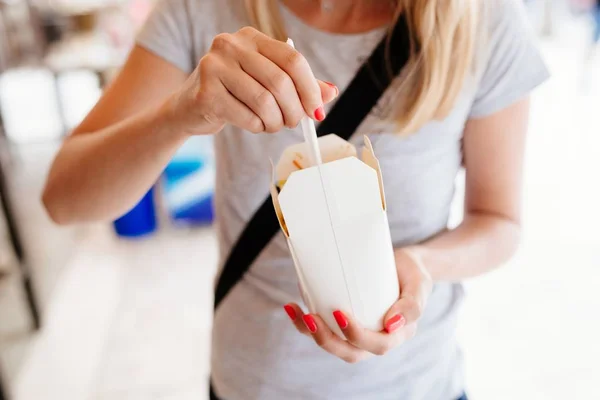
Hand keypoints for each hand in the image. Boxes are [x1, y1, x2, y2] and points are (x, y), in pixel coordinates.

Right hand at [167, 26, 338, 134]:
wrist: (189, 109)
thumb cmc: (234, 94)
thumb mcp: (267, 83)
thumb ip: (298, 85)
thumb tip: (330, 92)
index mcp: (251, 38)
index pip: (293, 60)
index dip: (310, 88)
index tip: (317, 110)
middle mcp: (230, 45)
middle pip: (281, 82)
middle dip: (294, 110)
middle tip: (294, 123)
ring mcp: (214, 67)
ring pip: (265, 102)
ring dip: (276, 122)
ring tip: (272, 125)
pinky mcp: (206, 94)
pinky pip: (248, 117)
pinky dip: (258, 127)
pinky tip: (254, 125)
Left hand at [284, 248, 432, 363]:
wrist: (405, 264)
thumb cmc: (413, 273)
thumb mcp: (420, 284)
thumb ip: (412, 305)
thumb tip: (391, 325)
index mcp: (397, 335)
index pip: (378, 345)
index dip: (356, 335)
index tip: (339, 313)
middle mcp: (376, 338)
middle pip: (350, 352)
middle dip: (326, 339)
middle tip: (311, 318)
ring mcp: (358, 331)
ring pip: (334, 343)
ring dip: (311, 332)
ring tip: (295, 312)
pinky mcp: (343, 320)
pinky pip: (324, 328)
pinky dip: (305, 322)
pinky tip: (292, 306)